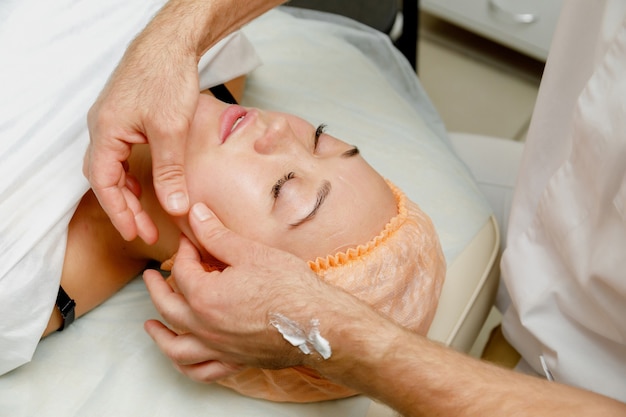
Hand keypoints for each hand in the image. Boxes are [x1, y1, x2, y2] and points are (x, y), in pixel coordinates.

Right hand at [84, 19, 198, 243]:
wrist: (170, 45)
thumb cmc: (166, 79)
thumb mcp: (171, 131)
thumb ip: (170, 171)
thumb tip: (174, 208)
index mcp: (106, 133)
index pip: (104, 184)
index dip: (119, 213)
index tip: (135, 234)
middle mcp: (102, 128)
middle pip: (105, 179)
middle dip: (124, 208)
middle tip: (144, 232)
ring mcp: (112, 122)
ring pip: (112, 168)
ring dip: (127, 193)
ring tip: (145, 215)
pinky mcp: (125, 118)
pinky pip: (121, 154)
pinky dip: (131, 174)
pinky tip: (145, 184)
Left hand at [144, 203, 324, 382]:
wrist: (319, 323)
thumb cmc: (289, 288)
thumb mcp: (251, 252)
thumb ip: (217, 235)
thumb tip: (195, 214)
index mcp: (204, 297)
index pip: (182, 270)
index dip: (183, 251)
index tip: (189, 240)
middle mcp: (205, 327)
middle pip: (168, 307)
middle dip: (156, 288)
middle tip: (152, 276)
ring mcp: (218, 348)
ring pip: (176, 347)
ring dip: (159, 335)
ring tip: (151, 325)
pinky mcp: (234, 362)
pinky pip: (201, 371)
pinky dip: (186, 366)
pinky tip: (184, 358)